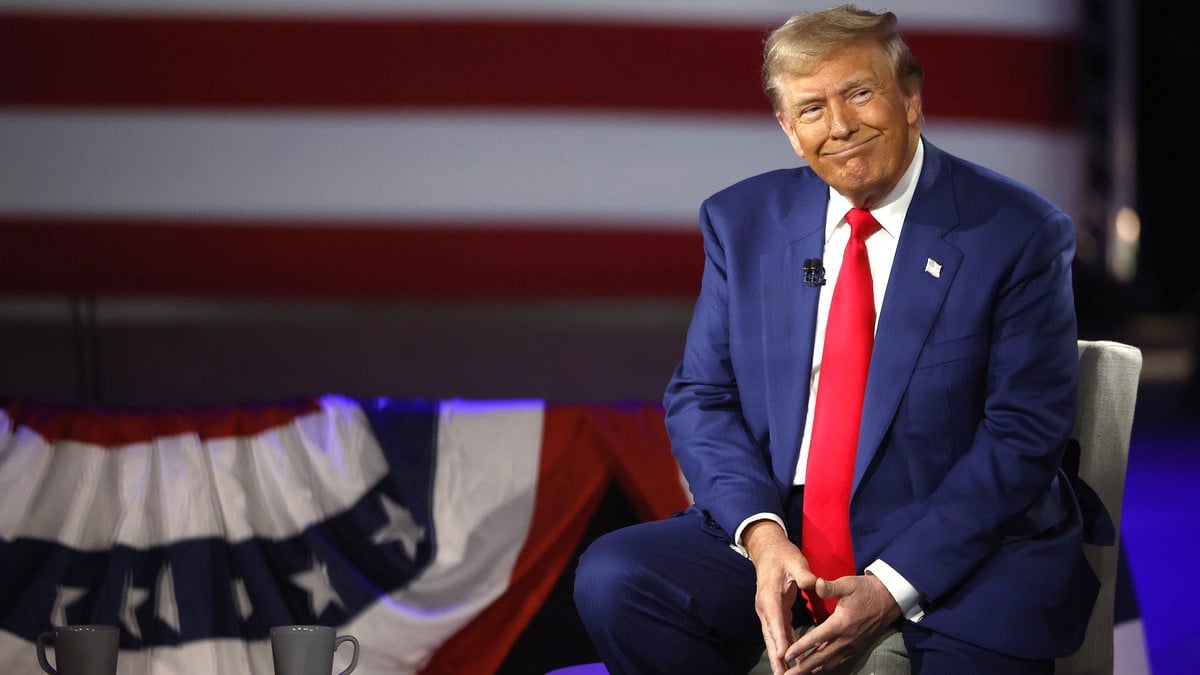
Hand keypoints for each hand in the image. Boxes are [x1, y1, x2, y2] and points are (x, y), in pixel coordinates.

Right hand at [743, 521, 817, 674]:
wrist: (768, 549)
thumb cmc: (783, 555)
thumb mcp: (796, 562)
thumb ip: (805, 574)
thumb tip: (816, 584)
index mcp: (770, 596)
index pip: (776, 621)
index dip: (781, 640)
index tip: (785, 657)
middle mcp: (765, 607)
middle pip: (770, 636)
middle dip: (776, 657)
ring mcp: (767, 610)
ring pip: (772, 637)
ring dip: (778, 656)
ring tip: (784, 674)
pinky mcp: (772, 611)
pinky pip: (778, 632)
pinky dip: (782, 645)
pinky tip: (789, 658)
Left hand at [782, 574, 901, 673]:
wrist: (888, 599)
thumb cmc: (865, 590)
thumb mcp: (847, 584)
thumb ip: (829, 587)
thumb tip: (815, 583)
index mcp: (840, 623)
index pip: (816, 639)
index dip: (800, 647)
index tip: (786, 655)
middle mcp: (846, 639)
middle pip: (820, 657)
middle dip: (802, 667)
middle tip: (787, 674)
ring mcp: (853, 646)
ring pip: (829, 663)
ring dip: (813, 670)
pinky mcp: (858, 649)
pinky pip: (840, 663)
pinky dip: (827, 668)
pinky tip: (817, 671)